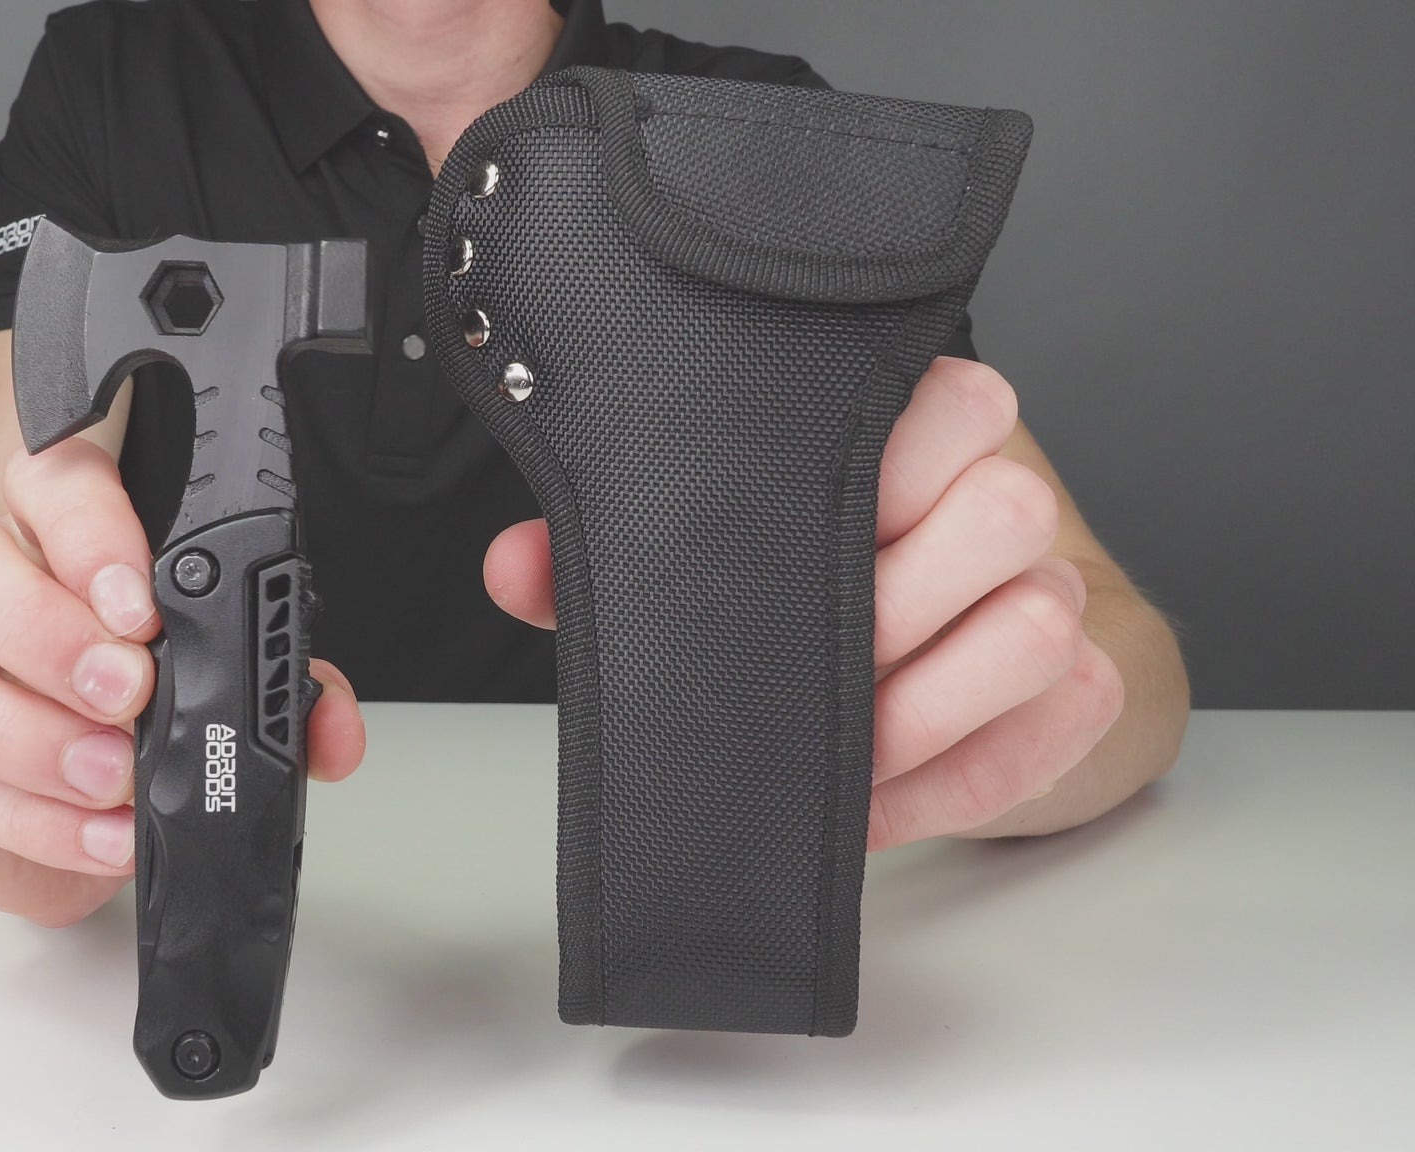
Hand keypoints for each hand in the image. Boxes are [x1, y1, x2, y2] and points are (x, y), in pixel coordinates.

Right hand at [0, 439, 366, 925]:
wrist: (50, 804)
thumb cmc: (124, 714)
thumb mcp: (214, 686)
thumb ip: (278, 689)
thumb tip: (329, 730)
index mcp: (42, 532)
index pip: (44, 479)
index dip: (87, 529)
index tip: (139, 601)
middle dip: (41, 627)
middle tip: (123, 692)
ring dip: (21, 733)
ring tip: (109, 779)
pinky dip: (23, 819)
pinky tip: (90, 834)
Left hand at [482, 357, 1125, 849]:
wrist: (950, 659)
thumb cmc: (815, 582)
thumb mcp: (703, 552)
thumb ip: (612, 544)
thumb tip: (515, 564)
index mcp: (919, 428)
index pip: (950, 403)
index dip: (873, 482)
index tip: (792, 545)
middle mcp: (1008, 493)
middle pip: (1003, 514)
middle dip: (886, 616)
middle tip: (797, 672)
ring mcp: (1064, 589)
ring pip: (1036, 626)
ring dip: (917, 711)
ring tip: (826, 755)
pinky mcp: (1089, 687)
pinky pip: (1051, 729)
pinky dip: (949, 784)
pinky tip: (869, 803)